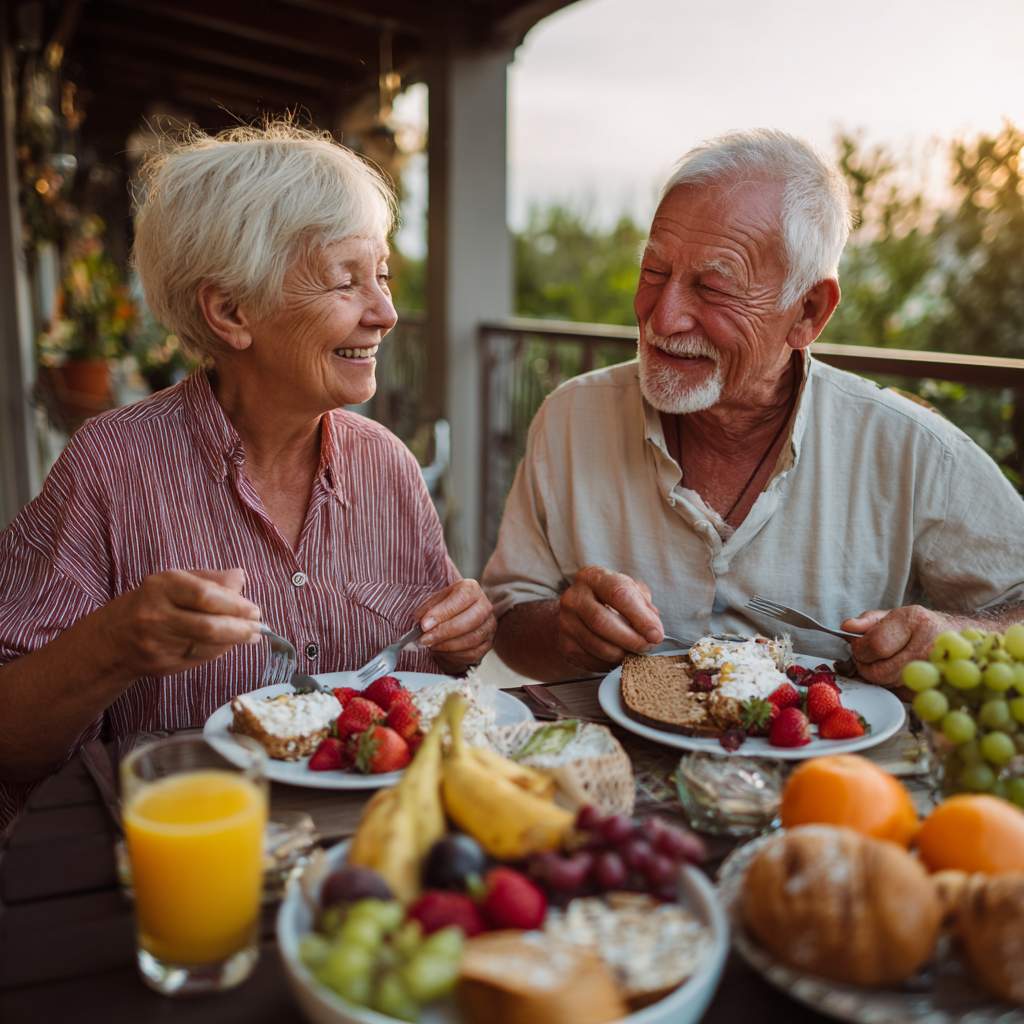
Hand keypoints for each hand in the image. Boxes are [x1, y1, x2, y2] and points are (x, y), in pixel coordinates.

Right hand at [101, 568, 262, 679]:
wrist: (114, 637)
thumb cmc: (155, 602)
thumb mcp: (178, 581)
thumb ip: (211, 579)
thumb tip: (240, 578)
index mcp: (162, 586)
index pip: (205, 596)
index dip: (235, 605)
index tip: (254, 610)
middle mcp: (155, 615)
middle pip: (208, 626)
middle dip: (239, 629)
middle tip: (256, 628)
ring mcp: (155, 643)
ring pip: (207, 646)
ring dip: (233, 641)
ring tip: (247, 635)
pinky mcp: (160, 665)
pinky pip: (200, 659)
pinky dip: (218, 651)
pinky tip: (226, 644)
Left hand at [417, 580, 496, 671]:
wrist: (459, 618)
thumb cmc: (446, 607)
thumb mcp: (436, 600)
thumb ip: (428, 607)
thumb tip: (421, 620)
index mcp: (471, 589)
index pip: (462, 598)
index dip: (443, 612)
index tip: (425, 624)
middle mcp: (485, 606)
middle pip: (471, 620)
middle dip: (444, 632)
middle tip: (425, 639)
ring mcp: (489, 626)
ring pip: (472, 639)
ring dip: (447, 645)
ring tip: (431, 645)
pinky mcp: (488, 643)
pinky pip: (473, 653)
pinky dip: (454, 655)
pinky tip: (442, 651)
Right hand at [555, 565, 663, 672]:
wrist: (576, 614)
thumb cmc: (608, 600)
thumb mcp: (628, 591)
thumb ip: (644, 606)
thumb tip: (654, 629)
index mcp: (593, 577)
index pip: (618, 594)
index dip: (641, 617)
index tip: (656, 634)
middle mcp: (574, 597)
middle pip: (604, 623)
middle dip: (632, 639)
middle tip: (647, 646)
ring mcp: (565, 622)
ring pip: (599, 646)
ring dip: (623, 654)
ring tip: (635, 652)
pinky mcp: (565, 645)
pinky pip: (592, 660)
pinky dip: (611, 663)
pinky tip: (618, 656)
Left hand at [841, 605, 958, 685]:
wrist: (961, 641)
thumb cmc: (921, 628)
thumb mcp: (895, 616)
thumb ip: (868, 621)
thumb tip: (846, 627)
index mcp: (915, 620)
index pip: (875, 645)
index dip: (860, 650)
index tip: (859, 648)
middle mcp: (928, 645)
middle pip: (880, 670)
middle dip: (866, 666)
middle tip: (868, 659)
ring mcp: (936, 670)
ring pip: (889, 685)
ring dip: (878, 677)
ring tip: (884, 664)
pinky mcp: (937, 688)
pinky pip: (901, 694)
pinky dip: (892, 687)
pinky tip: (897, 674)